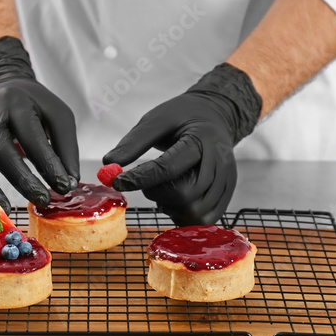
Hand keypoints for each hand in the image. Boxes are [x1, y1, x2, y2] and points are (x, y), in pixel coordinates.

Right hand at [0, 37, 79, 215]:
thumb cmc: (32, 106)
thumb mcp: (58, 115)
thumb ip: (65, 148)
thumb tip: (67, 184)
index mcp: (17, 102)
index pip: (31, 136)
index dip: (47, 164)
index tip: (63, 187)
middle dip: (21, 179)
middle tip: (40, 200)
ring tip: (3, 211)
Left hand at [103, 63, 261, 225]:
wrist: (215, 116)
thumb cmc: (182, 116)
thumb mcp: (156, 119)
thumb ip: (134, 142)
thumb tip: (109, 163)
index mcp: (202, 139)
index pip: (169, 167)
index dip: (141, 178)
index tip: (118, 181)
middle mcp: (219, 163)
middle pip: (184, 194)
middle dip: (157, 191)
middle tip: (147, 179)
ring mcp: (226, 182)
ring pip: (194, 212)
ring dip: (170, 205)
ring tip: (164, 185)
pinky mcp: (226, 195)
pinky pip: (203, 219)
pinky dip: (183, 213)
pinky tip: (176, 197)